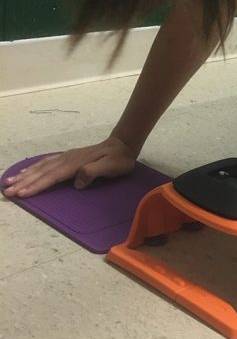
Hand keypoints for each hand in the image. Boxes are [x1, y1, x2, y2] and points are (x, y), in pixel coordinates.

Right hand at [2, 136, 136, 198]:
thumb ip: (93, 173)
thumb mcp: (111, 167)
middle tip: (7, 191)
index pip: (52, 177)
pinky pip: (46, 162)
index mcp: (75, 164)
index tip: (22, 193)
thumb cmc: (118, 160)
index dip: (36, 186)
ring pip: (41, 166)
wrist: (123, 145)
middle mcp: (67, 159)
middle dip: (23, 182)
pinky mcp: (67, 157)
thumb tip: (77, 182)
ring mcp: (66, 157)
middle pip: (42, 172)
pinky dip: (34, 167)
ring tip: (9, 181)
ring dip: (25, 175)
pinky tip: (26, 170)